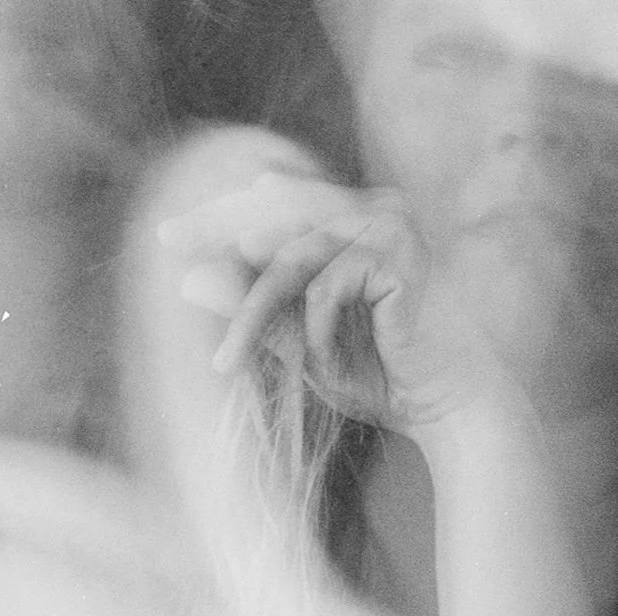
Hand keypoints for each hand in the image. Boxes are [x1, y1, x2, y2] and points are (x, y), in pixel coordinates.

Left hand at [158, 169, 505, 435]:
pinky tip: (327, 367)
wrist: (449, 411)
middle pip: (277, 207)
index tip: (168, 237)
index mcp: (353, 221)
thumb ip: (255, 313)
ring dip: (254, 313)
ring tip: (228, 363)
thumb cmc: (382, 381)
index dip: (221, 216)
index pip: (277, 203)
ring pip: (292, 254)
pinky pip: (327, 285)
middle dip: (219, 230)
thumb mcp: (301, 348)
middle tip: (170, 246)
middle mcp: (372, 209)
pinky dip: (314, 332)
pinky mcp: (399, 253)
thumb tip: (188, 280)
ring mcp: (389, 224)